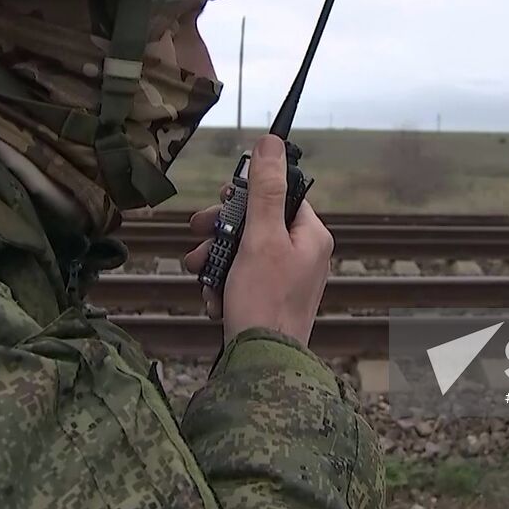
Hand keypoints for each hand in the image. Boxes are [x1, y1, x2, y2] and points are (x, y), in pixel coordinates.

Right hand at [184, 135, 333, 343]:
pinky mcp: (270, 299)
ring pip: (244, 251)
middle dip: (222, 229)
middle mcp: (304, 255)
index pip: (281, 195)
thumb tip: (272, 143)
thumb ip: (265, 190)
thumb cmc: (265, 302)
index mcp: (311, 236)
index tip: (222, 199)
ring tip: (198, 270)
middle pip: (257, 223)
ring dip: (216, 257)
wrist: (262, 365)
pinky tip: (212, 297)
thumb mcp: (260, 238)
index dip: (247, 194)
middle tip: (198, 232)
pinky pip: (243, 278)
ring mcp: (288, 279)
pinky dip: (223, 283)